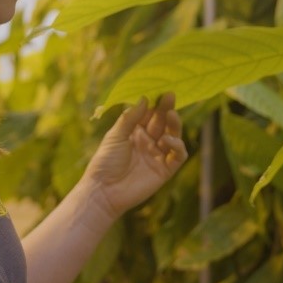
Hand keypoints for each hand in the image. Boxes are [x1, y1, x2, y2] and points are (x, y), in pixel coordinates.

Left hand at [81, 93, 187, 219]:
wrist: (104, 191)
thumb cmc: (105, 162)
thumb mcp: (115, 135)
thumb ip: (130, 118)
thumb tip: (145, 98)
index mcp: (135, 133)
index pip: (150, 114)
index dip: (155, 103)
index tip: (159, 91)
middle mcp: (149, 142)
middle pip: (163, 122)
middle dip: (167, 109)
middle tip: (170, 96)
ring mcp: (158, 156)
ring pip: (173, 136)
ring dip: (174, 125)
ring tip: (171, 115)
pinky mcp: (165, 170)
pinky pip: (178, 155)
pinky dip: (177, 146)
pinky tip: (167, 140)